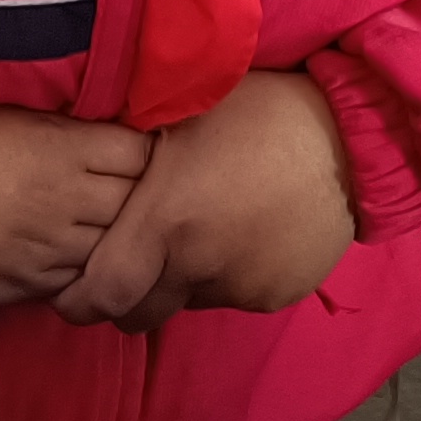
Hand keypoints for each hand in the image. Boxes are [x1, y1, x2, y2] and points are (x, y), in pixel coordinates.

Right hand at [0, 107, 154, 302]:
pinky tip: (61, 255)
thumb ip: (65, 129)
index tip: (142, 154)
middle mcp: (61, 202)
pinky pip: (72, 287)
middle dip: (143, 200)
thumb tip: (112, 137)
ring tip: (101, 227)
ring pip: (113, 255)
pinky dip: (78, 273)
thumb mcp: (6, 114)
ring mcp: (41, 252)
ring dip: (114, 242)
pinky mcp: (16, 287)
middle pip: (141, 208)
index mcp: (60, 148)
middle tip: (136, 194)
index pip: (146, 156)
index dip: (149, 155)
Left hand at [54, 73, 357, 329]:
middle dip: (130, 294)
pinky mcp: (279, 294)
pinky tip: (247, 231)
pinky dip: (231, 274)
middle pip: (142, 312)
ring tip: (207, 225)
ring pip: (191, 301)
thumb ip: (127, 169)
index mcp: (167, 222)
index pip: (102, 296)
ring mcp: (244, 286)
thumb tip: (77, 189)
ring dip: (187, 278)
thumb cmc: (254, 108)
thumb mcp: (177, 120)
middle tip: (134, 259)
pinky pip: (237, 295)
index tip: (70, 292)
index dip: (79, 300)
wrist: (350, 131)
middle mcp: (201, 266)